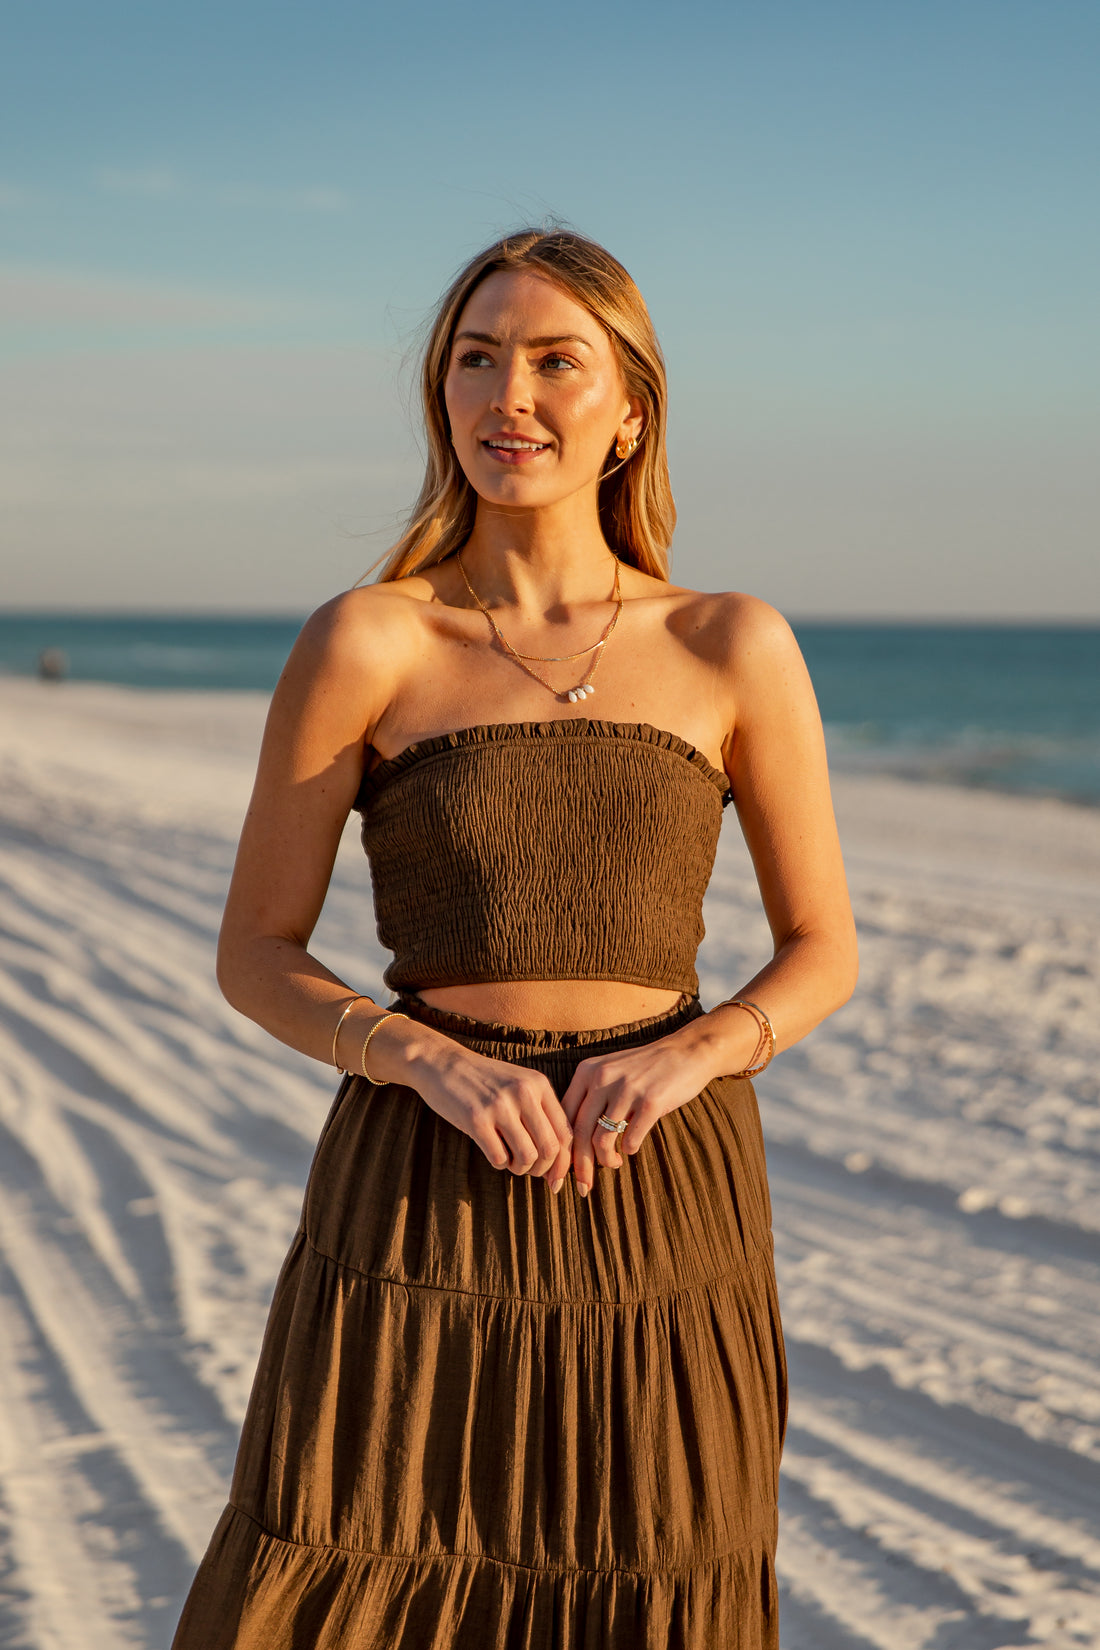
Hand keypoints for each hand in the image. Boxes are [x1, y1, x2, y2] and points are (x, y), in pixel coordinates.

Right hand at [413, 1038, 573, 1187]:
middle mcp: (524, 1093)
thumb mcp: (519, 1085)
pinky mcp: (476, 1119)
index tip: (555, 1178)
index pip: (565, 1132)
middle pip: (550, 1148)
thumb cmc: (485, 1081)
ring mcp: (500, 1105)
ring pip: (527, 1157)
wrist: (442, 1063)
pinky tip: (493, 1152)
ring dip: (520, 1168)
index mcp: (539, 1084)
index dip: (563, 1162)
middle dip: (542, 1169)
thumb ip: (540, 1114)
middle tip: (529, 1170)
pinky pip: (499, 1158)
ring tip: (510, 1161)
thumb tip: (559, 1162)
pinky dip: (499, 1163)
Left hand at [560, 1030, 716, 1195]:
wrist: (687, 1051)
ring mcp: (627, 1089)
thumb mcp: (610, 1071)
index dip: (561, 1150)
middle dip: (579, 1166)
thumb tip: (571, 1142)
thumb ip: (589, 1097)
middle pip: (579, 1132)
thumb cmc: (645, 1069)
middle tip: (582, 1188)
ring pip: (601, 1139)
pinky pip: (631, 1138)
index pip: (564, 1117)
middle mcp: (603, 1078)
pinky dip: (629, 1150)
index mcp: (587, 1071)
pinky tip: (631, 1149)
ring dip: (606, 1160)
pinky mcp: (651, 1101)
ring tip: (613, 1164)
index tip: (560, 1173)